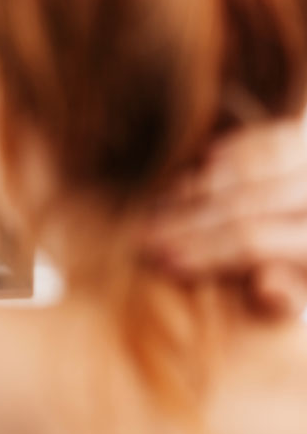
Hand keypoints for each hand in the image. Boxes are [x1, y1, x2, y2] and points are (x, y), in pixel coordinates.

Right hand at [144, 118, 306, 317]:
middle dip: (189, 222)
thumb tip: (262, 286)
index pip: (254, 239)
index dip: (205, 251)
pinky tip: (202, 169)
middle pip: (246, 203)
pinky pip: (271, 139)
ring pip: (252, 168)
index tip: (164, 262)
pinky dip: (233, 154)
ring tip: (160, 206)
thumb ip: (302, 294)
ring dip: (201, 188)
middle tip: (143, 237)